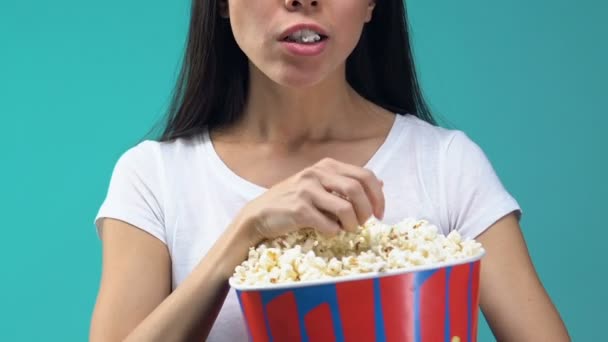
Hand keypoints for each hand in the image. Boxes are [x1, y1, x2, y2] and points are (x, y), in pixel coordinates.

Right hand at [238, 158, 384, 243]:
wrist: (260, 214)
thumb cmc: (293, 201)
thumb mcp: (321, 186)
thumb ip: (347, 183)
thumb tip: (380, 183)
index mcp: (327, 165)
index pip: (365, 175)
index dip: (378, 196)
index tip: (379, 214)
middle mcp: (317, 172)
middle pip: (357, 190)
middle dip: (366, 211)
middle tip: (362, 224)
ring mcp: (307, 190)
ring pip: (345, 208)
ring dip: (351, 224)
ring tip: (345, 229)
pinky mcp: (299, 209)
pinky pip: (328, 224)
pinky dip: (333, 232)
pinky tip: (328, 232)